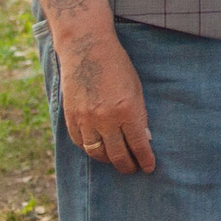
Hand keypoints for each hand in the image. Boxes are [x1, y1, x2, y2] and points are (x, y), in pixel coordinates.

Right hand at [55, 22, 155, 172]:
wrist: (86, 50)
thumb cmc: (118, 66)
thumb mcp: (136, 88)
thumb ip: (139, 115)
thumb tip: (144, 138)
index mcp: (127, 110)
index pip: (138, 144)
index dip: (145, 159)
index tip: (149, 168)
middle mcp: (105, 119)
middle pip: (116, 154)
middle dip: (127, 165)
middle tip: (133, 169)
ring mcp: (85, 120)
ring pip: (96, 153)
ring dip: (108, 160)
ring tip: (116, 160)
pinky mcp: (70, 118)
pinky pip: (80, 143)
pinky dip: (90, 149)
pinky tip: (97, 148)